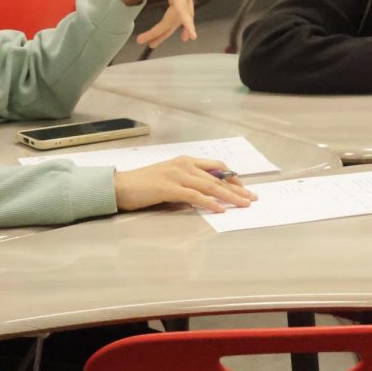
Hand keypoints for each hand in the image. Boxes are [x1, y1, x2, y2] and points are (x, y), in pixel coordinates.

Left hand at [105, 0, 197, 47]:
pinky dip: (172, 29)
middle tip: (143, 41)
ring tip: (149, 43)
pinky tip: (177, 38)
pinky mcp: (179, 1)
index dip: (186, 20)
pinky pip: (178, 18)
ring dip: (165, 33)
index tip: (192, 34)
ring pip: (178, 20)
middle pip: (177, 16)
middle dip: (162, 31)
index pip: (181, 4)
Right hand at [114, 156, 256, 212]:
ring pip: (210, 186)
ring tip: (243, 204)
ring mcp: (177, 175)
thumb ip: (188, 184)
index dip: (233, 177)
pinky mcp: (169, 187)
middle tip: (252, 198)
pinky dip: (210, 202)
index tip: (244, 188)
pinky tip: (220, 209)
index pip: (216, 167)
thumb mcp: (170, 180)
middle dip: (237, 188)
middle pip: (218, 177)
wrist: (119, 186)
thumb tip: (206, 197)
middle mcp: (184, 165)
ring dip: (230, 196)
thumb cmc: (143, 186)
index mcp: (185, 161)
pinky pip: (195, 195)